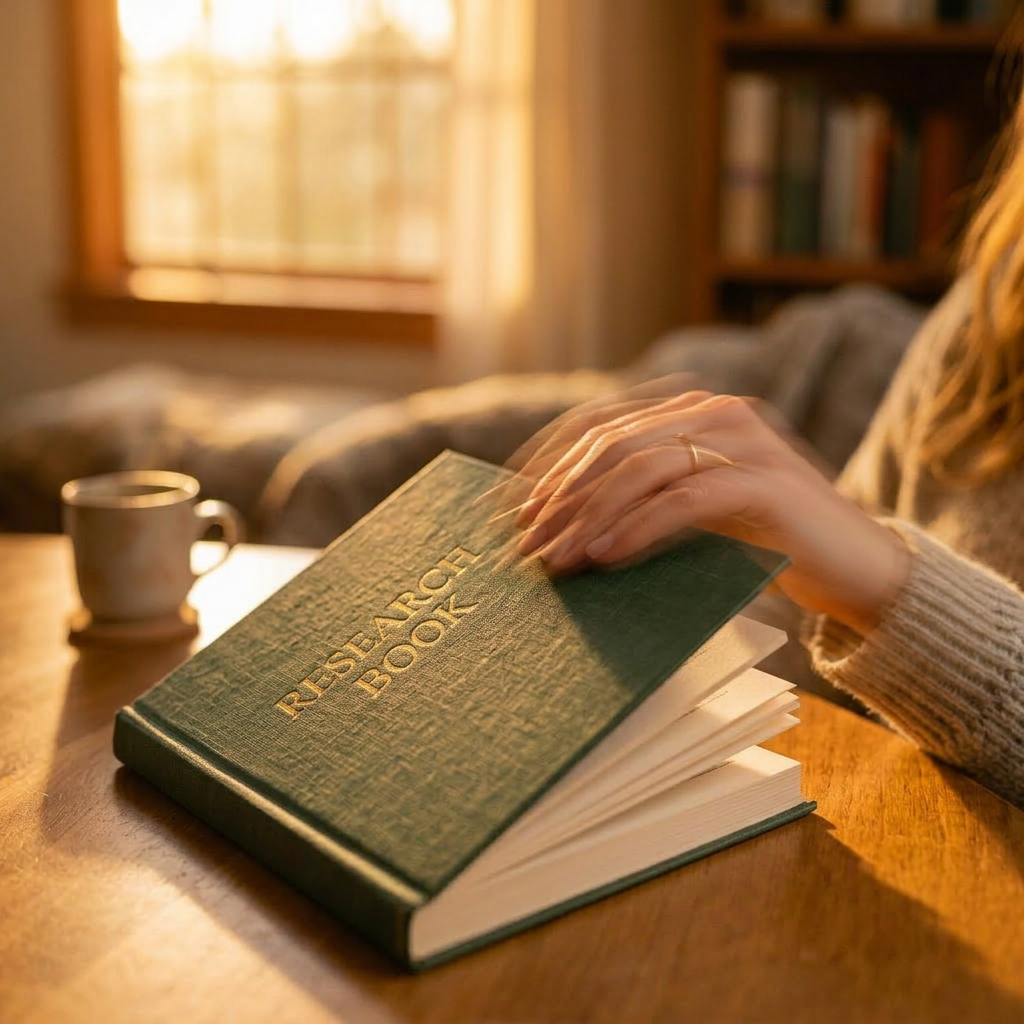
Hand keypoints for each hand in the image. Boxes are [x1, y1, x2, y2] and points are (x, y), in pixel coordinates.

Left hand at [508, 388, 909, 635]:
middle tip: (525, 546)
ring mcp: (744, 442)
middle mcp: (715, 413)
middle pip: (612, 444)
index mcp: (691, 412)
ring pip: (641, 468)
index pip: (600, 425)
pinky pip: (684, 499)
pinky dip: (637, 528)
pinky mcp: (766, 481)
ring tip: (555, 561)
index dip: (549, 465)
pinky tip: (604, 557)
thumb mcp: (692, 514)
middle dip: (560, 498)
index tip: (511, 509)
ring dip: (588, 517)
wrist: (857, 567)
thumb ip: (641, 501)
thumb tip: (555, 526)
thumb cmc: (765, 544)